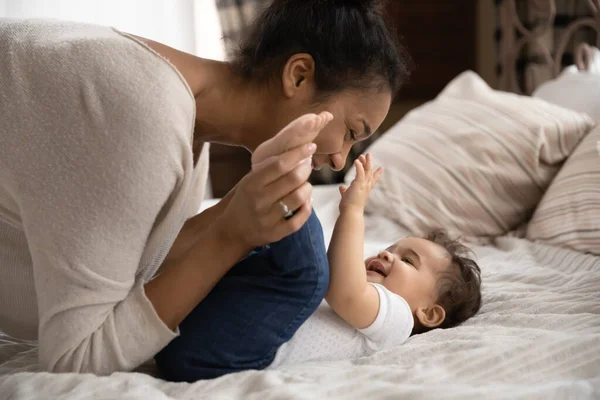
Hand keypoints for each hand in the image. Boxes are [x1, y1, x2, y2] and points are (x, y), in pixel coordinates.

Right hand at [215, 112, 332, 251]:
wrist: (231, 231)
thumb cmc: (245, 200)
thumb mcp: (249, 181)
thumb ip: (268, 168)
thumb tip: (295, 152)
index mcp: (252, 184)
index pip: (280, 164)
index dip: (298, 153)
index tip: (310, 146)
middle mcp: (259, 200)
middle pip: (293, 179)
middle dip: (306, 169)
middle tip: (307, 166)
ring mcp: (267, 218)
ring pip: (299, 198)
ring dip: (307, 188)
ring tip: (305, 185)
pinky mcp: (275, 234)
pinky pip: (299, 220)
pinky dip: (307, 207)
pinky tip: (306, 202)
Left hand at [338, 153, 382, 211]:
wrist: (351, 213)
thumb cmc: (349, 207)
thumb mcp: (347, 195)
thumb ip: (345, 190)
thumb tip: (341, 187)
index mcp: (365, 189)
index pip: (372, 180)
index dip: (377, 174)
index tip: (381, 168)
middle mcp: (366, 187)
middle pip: (370, 172)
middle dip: (369, 162)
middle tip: (369, 154)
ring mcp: (363, 185)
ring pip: (367, 171)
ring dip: (366, 162)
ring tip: (364, 154)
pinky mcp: (359, 185)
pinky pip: (360, 173)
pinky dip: (359, 166)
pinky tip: (356, 160)